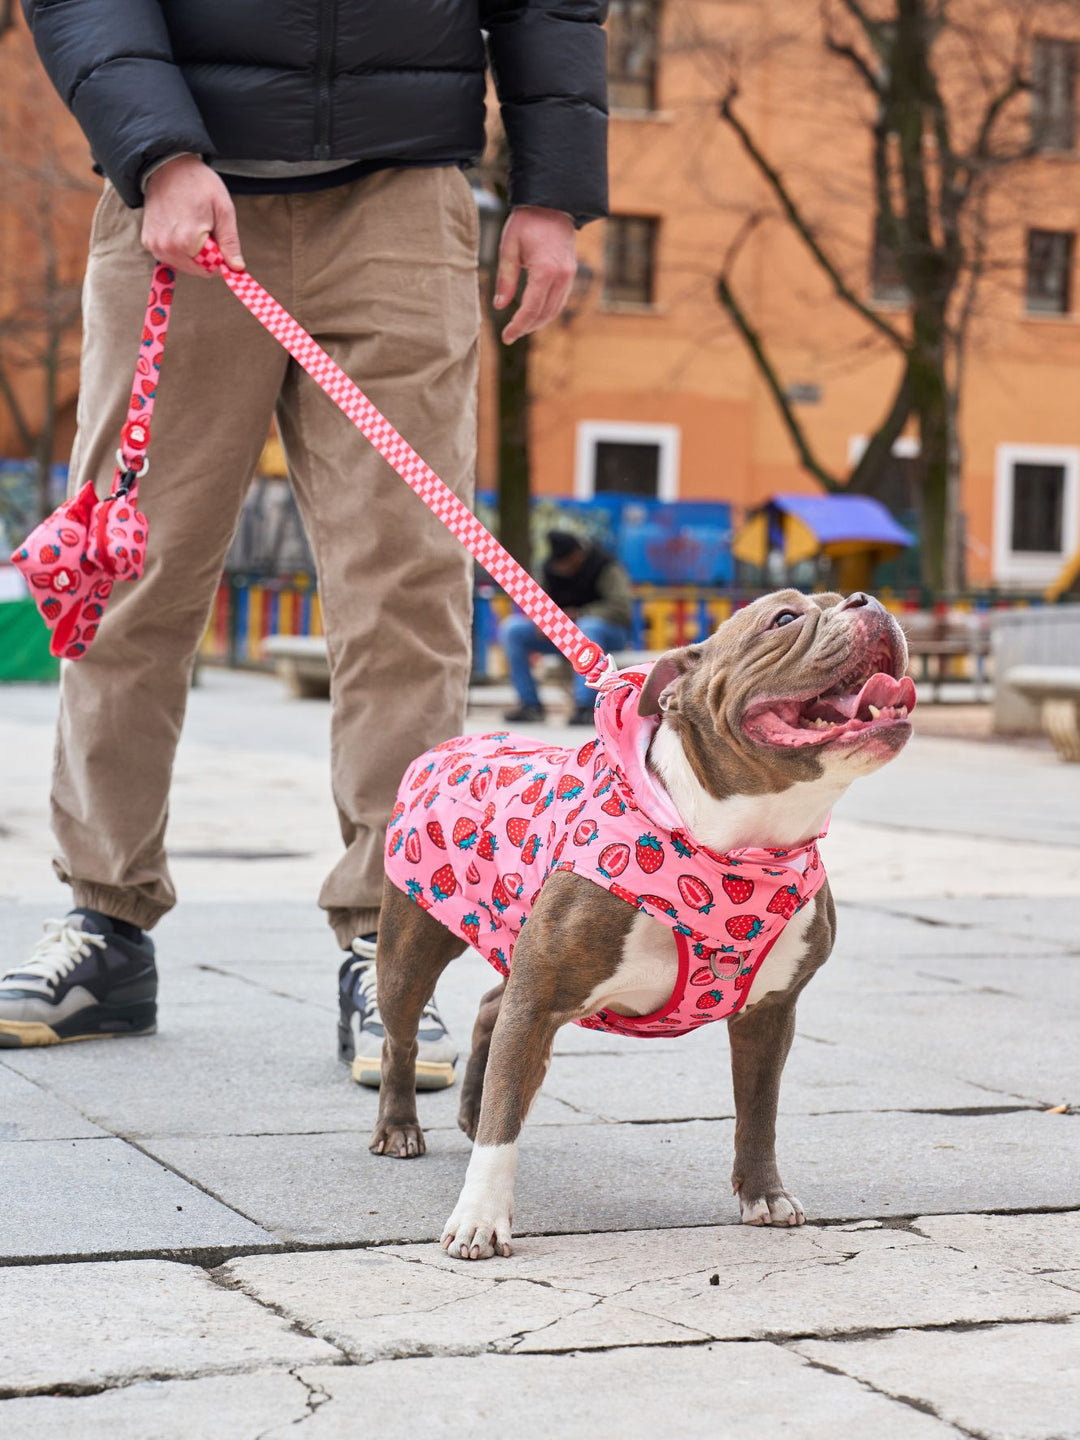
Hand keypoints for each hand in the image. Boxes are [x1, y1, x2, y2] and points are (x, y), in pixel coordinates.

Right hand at [141, 155, 244, 277]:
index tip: (219, 237)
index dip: (220, 256)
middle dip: (206, 256)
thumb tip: (237, 269)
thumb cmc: (199, 184)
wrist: (168, 165)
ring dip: (193, 254)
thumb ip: (230, 243)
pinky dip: (179, 249)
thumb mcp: (223, 210)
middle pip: (197, 270)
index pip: (211, 269)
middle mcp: (167, 248)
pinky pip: (170, 257)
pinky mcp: (148, 242)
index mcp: (187, 241)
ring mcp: (155, 246)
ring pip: (184, 265)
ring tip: (192, 225)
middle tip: (206, 229)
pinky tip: (180, 227)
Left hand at [494, 206, 576, 343]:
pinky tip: (533, 313)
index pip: (531, 309)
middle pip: (544, 314)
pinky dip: (547, 311)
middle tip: (509, 335)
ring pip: (554, 310)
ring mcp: (569, 276)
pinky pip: (560, 300)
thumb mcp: (509, 248)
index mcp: (545, 270)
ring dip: (537, 322)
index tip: (506, 337)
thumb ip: (505, 278)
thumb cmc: (527, 222)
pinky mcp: (571, 274)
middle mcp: (561, 277)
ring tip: (520, 327)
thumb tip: (499, 306)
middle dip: (526, 327)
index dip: (517, 326)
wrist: (553, 203)